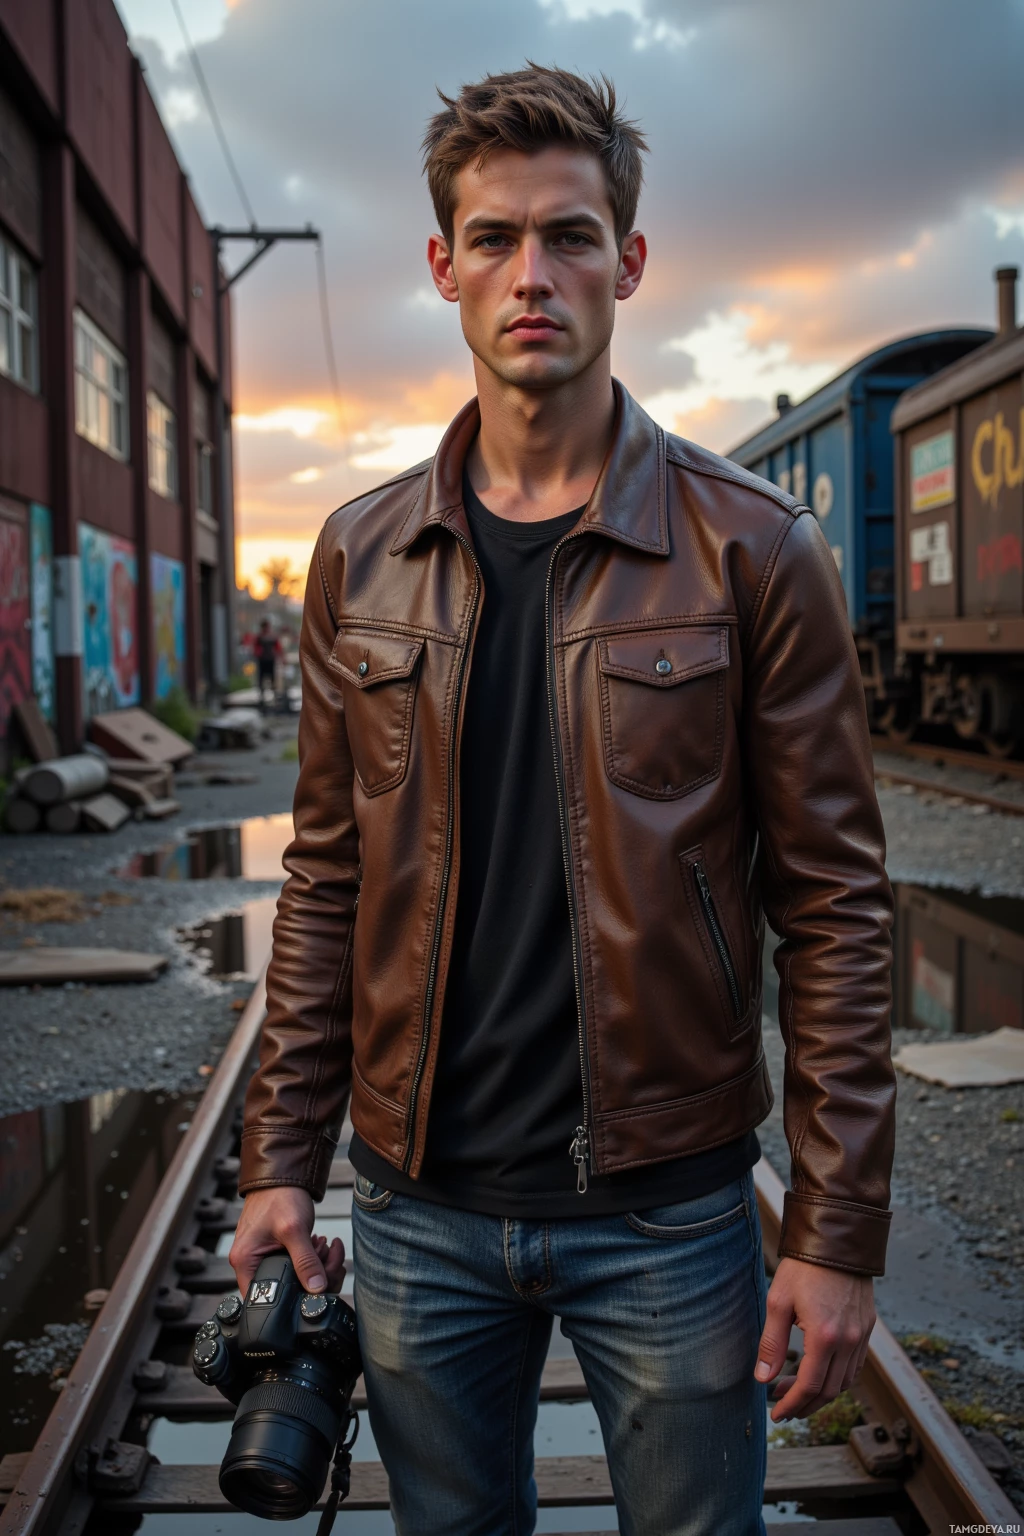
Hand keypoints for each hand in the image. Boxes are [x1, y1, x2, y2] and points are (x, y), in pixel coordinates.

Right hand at [229, 1186, 346, 1296]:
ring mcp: (263, 1258)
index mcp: (245, 1262)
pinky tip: (318, 1244)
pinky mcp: (276, 1252)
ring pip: (293, 1279)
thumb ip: (305, 1261)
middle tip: (323, 1260)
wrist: (283, 1176)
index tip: (308, 1292)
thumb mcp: (295, 1230)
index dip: (285, 1302)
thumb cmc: (280, 1196)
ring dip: (314, 1266)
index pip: (259, 1300)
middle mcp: (250, 1263)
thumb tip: (316, 1289)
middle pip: (281, 1291)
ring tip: (322, 1246)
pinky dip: (310, 1259)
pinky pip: (296, 1266)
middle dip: (308, 1279)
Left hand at [755, 1256, 874, 1421]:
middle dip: (805, 1404)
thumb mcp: (778, 1301)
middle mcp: (849, 1341)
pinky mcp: (867, 1327)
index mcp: (825, 1337)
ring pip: (845, 1382)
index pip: (809, 1386)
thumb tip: (762, 1379)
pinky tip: (820, 1373)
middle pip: (829, 1391)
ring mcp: (861, 1335)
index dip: (792, 1404)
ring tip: (797, 1391)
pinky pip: (855, 1366)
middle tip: (783, 1407)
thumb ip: (771, 1343)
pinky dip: (838, 1378)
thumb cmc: (804, 1268)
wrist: (836, 1241)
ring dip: (821, 1394)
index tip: (777, 1414)